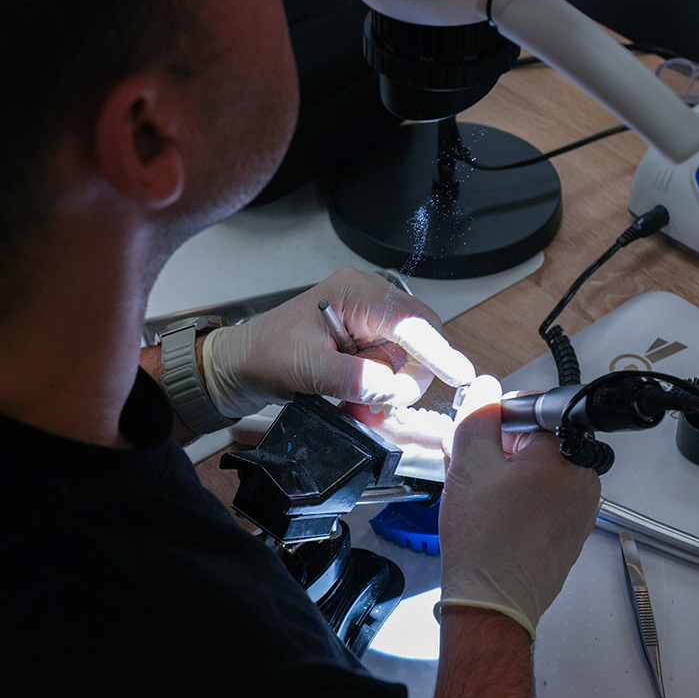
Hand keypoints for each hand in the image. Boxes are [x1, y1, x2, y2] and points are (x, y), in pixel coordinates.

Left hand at [201, 267, 474, 418]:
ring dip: (385, 391)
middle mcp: (370, 301)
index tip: (460, 375)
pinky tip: (352, 399)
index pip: (412, 322)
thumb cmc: (263, 355)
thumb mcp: (305, 369)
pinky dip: (378, 391)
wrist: (239, 365)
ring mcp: (371, 323)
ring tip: (348, 402)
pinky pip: (392, 371)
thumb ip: (352, 378)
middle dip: (402, 379)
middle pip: (419, 343)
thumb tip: (390, 388)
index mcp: (356, 293)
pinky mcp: (367, 344)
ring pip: (406, 364)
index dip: (438, 352)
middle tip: (372, 405)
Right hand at [437, 375, 602, 639]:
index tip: (478, 434)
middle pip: (539, 441)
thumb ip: (478, 416)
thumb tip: (486, 387)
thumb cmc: (484, 541)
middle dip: (502, 449)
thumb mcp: (469, 465)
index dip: (500, 417)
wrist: (493, 604)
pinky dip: (520, 500)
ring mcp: (582, 510)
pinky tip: (494, 517)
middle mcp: (584, 480)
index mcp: (566, 455)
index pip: (535, 410)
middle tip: (471, 469)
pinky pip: (546, 500)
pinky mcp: (572, 533)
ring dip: (508, 475)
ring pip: (540, 471)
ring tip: (480, 497)